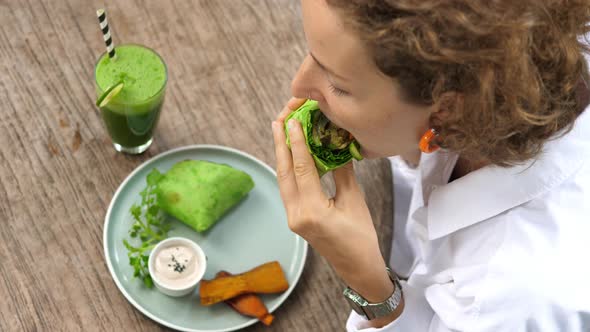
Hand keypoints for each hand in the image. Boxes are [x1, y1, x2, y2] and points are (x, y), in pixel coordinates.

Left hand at [271, 98, 392, 302]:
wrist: (357, 267)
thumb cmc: (361, 237)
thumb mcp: (354, 200)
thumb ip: (342, 172)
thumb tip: (334, 144)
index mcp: (312, 211)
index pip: (301, 169)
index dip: (296, 142)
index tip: (292, 120)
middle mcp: (297, 214)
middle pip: (284, 172)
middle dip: (280, 144)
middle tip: (278, 120)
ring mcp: (293, 218)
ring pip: (283, 180)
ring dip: (281, 155)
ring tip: (280, 132)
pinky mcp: (295, 218)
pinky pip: (288, 188)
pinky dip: (288, 169)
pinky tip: (290, 155)